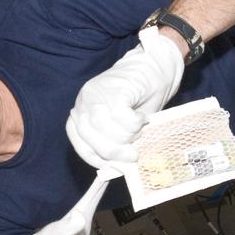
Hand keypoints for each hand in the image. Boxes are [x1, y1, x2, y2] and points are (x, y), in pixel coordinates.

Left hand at [66, 27, 184, 169]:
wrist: (156, 67)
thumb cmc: (140, 99)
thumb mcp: (123, 125)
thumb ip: (115, 142)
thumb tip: (116, 168)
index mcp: (82, 111)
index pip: (78, 141)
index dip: (93, 156)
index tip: (111, 165)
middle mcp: (84, 101)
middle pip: (90, 136)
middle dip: (113, 151)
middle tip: (133, 155)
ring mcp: (97, 93)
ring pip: (105, 128)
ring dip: (126, 137)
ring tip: (140, 131)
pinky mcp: (115, 88)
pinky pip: (121, 116)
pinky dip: (134, 124)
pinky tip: (143, 119)